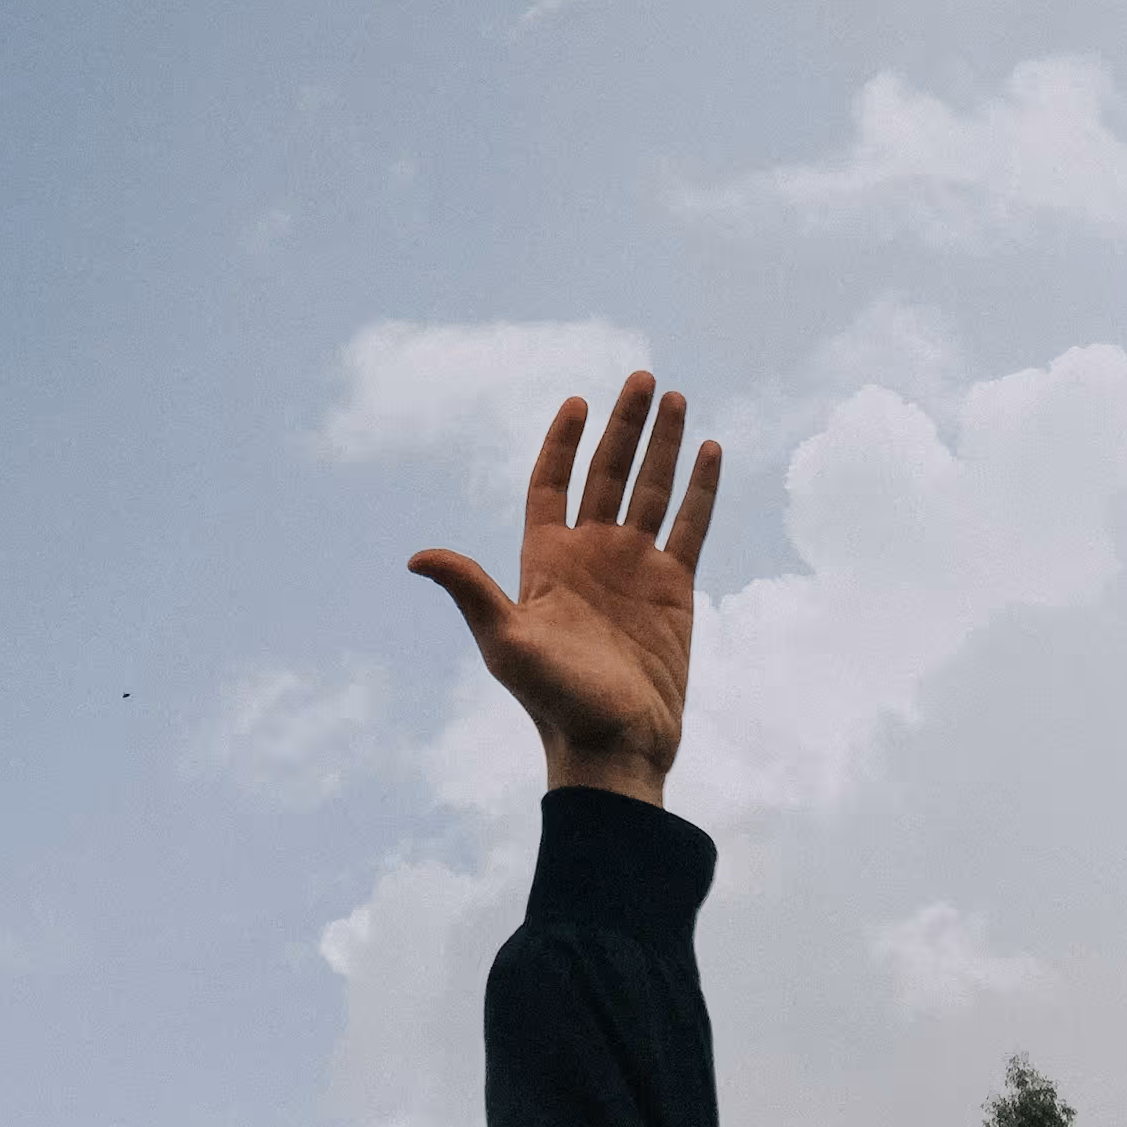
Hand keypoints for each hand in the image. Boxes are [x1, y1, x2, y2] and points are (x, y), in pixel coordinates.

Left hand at [407, 369, 720, 805]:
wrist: (613, 749)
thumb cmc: (553, 701)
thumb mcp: (505, 642)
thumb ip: (471, 590)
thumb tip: (416, 557)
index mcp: (546, 559)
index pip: (551, 483)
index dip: (562, 441)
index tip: (577, 401)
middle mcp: (590, 554)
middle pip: (608, 472)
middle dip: (625, 424)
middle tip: (643, 377)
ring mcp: (634, 568)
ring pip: (652, 490)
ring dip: (664, 445)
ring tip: (678, 397)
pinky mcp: (674, 589)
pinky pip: (691, 526)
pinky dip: (701, 488)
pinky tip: (710, 450)